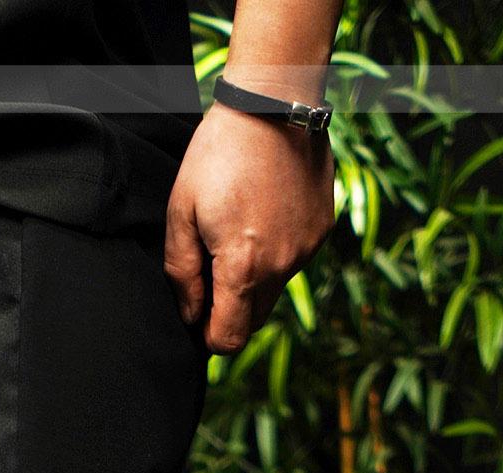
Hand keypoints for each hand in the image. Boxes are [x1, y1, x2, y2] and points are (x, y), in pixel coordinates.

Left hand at [165, 102, 334, 354]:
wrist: (273, 103)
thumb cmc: (218, 154)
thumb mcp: (181, 212)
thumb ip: (182, 273)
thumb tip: (190, 315)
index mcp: (243, 268)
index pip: (229, 339)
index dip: (209, 337)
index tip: (199, 318)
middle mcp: (281, 267)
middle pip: (253, 320)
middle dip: (231, 310)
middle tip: (213, 271)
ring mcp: (306, 250)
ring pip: (274, 290)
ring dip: (255, 279)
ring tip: (239, 230)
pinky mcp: (321, 231)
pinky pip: (294, 260)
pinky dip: (278, 252)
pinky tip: (265, 213)